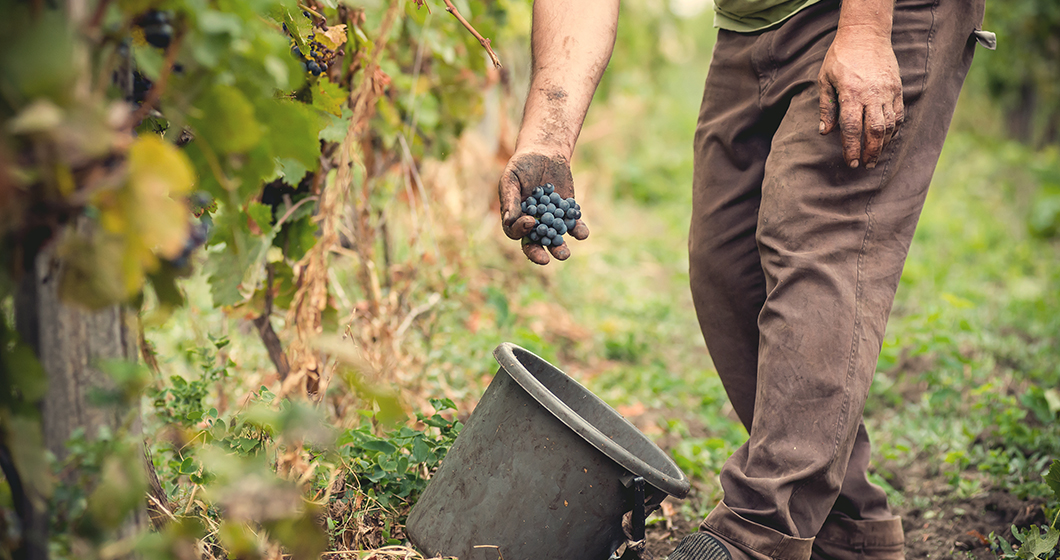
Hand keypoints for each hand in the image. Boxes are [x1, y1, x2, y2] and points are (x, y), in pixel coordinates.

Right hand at [498, 151, 589, 264]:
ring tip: (565, 254)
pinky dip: (578, 231)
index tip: (530, 221)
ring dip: (560, 249)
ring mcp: (551, 220)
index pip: (516, 232)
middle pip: (535, 244)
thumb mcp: (511, 178)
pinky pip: (573, 226)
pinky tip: (582, 233)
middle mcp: (534, 224)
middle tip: (546, 260)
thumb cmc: (522, 165)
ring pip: (555, 240)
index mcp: (516, 218)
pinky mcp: (568, 214)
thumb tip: (508, 221)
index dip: (521, 231)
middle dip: (539, 253)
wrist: (545, 153)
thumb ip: (510, 199)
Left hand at [818, 27, 903, 168]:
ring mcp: (887, 91)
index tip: (850, 162)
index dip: (851, 148)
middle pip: (874, 131)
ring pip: (889, 125)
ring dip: (882, 145)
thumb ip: (826, 107)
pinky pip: (898, 114)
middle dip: (869, 152)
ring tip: (874, 158)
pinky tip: (886, 140)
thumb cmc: (840, 57)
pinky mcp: (897, 88)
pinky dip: (893, 130)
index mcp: (851, 93)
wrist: (866, 34)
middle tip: (864, 166)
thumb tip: (824, 132)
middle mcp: (872, 94)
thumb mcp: (825, 80)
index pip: (852, 128)